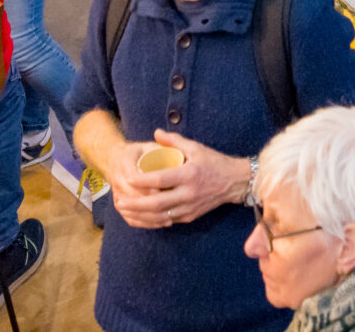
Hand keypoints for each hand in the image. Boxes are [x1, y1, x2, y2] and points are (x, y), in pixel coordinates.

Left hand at [109, 132, 250, 228]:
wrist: (234, 182)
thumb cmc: (213, 162)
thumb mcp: (196, 147)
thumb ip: (174, 140)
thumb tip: (156, 133)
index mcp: (189, 174)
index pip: (161, 179)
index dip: (143, 181)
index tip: (127, 178)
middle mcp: (189, 194)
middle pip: (157, 203)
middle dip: (136, 204)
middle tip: (120, 201)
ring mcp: (189, 207)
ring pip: (161, 216)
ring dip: (141, 215)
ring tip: (125, 210)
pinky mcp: (190, 216)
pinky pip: (168, 221)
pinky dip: (152, 221)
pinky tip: (140, 217)